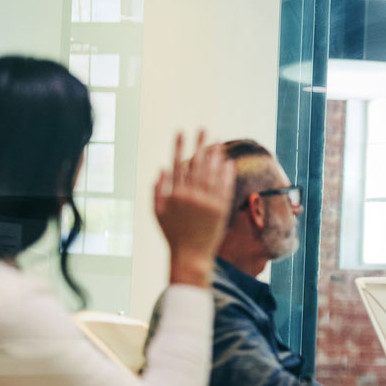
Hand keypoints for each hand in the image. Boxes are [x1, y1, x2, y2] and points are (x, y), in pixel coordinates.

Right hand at [154, 132, 234, 285]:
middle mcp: (192, 195)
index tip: (181, 131)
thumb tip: (161, 169)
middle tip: (204, 129)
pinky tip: (227, 162)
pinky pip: (225, 186)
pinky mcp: (221, 209)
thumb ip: (158, 190)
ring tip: (217, 142)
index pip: (177, 163)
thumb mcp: (158, 213)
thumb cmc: (172, 234)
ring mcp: (208, 201)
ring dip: (214, 155)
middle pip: (197, 164)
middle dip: (200, 144)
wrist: (191, 255)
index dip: (179, 146)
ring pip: (212, 172)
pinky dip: (226, 173)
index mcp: (175, 194)